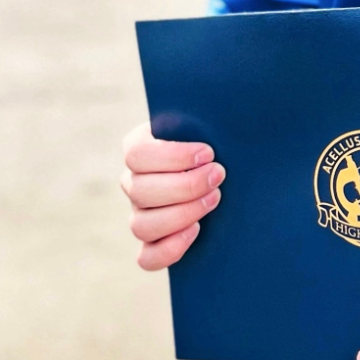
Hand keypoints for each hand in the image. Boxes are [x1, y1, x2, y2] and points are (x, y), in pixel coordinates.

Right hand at [121, 121, 224, 270]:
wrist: (225, 164)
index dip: (173, 157)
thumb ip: (206, 116)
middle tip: (219, 175)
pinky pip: (147, 258)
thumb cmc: (218, 138)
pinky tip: (196, 231)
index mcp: (139, 146)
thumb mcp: (209, 122)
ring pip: (142, 225)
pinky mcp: (152, 241)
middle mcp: (133, 181)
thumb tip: (225, 102)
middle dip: (185, 186)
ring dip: (181, 214)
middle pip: (140, 191)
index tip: (209, 152)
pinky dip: (170, 248)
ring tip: (214, 199)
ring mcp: (140, 213)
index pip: (137, 154)